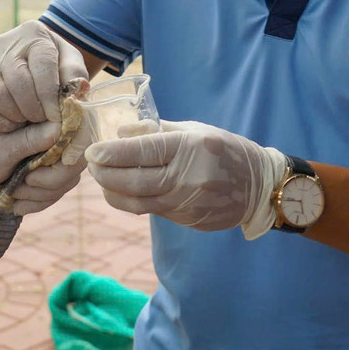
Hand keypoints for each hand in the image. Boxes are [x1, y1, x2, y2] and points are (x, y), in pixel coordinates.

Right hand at [0, 20, 89, 131]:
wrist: (29, 60)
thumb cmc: (54, 62)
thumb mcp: (70, 62)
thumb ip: (75, 75)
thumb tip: (76, 91)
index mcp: (34, 34)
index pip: (41, 66)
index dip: (49, 96)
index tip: (57, 116)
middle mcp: (6, 43)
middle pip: (16, 81)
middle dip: (32, 108)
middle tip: (42, 121)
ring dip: (15, 115)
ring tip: (29, 121)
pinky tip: (13, 123)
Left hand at [0, 118, 84, 215]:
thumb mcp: (1, 146)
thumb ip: (29, 139)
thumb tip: (59, 130)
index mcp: (46, 115)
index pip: (77, 135)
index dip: (66, 160)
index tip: (34, 176)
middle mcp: (56, 132)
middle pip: (74, 163)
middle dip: (48, 183)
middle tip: (18, 187)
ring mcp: (55, 152)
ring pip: (67, 180)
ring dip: (40, 195)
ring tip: (13, 195)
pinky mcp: (50, 170)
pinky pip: (56, 190)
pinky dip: (38, 202)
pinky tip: (17, 206)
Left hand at [85, 120, 286, 239]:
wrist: (258, 186)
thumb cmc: (223, 149)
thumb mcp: (194, 129)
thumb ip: (155, 131)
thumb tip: (119, 133)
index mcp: (189, 148)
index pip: (142, 152)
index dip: (112, 153)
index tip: (92, 151)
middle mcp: (187, 178)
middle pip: (134, 181)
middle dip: (104, 174)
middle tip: (90, 164)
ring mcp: (186, 203)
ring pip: (137, 202)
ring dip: (112, 191)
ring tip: (101, 179)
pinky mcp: (186, 220)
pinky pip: (151, 210)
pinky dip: (130, 200)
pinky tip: (121, 189)